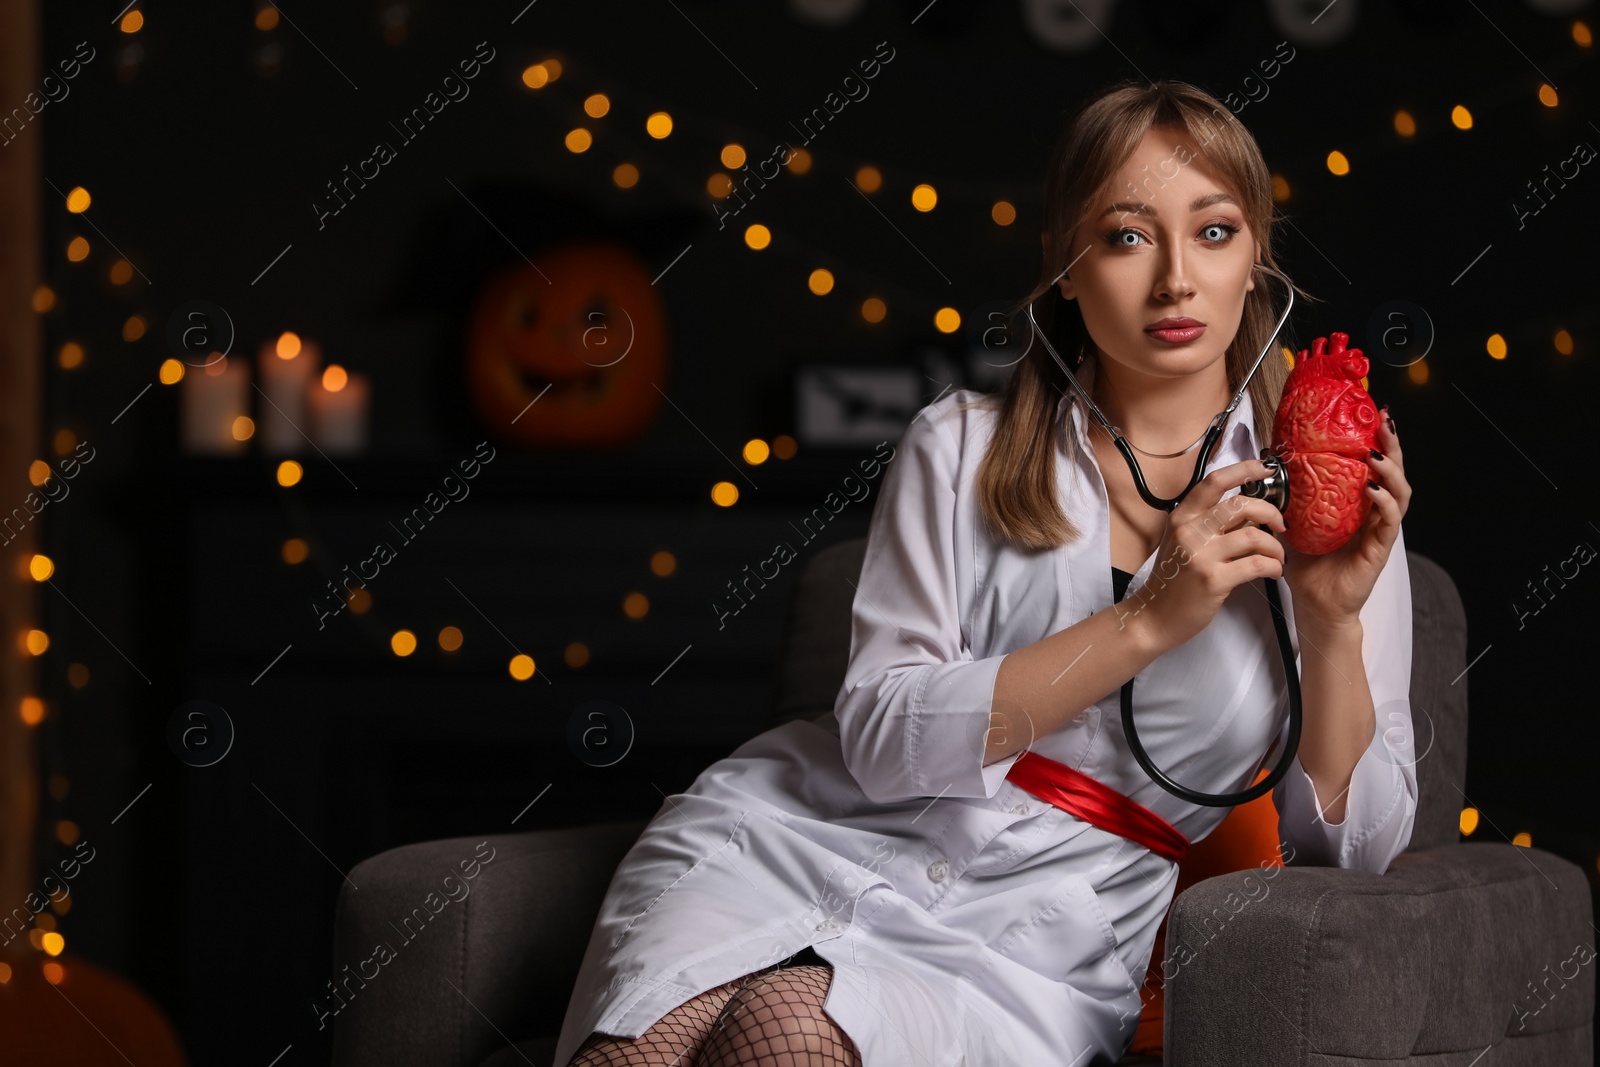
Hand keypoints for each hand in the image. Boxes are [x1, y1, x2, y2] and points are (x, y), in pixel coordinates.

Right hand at [1133, 458, 1286, 650]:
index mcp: (1182, 517)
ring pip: (1255, 536)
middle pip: (1242, 505)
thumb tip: (1252, 511)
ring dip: (1276, 547)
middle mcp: (1189, 531)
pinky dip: (1273, 566)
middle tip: (1280, 525)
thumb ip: (1212, 524)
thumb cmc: (1173, 579)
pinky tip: (1273, 571)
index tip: (1264, 469)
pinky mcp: (1213, 579)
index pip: (1214, 482)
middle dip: (1271, 512)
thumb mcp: (1184, 543)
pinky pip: (1257, 564)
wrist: (1153, 617)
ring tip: (1277, 557)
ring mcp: (1201, 555)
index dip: (1244, 469)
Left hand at [1279, 411, 1409, 634]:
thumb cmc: (1307, 565)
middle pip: (1392, 472)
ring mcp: (1379, 530)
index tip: (1370, 415)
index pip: (1372, 465)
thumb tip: (1267, 463)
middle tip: (1384, 421)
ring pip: (1399, 493)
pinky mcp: (1379, 549)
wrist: (1313, 604)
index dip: (1374, 440)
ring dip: (1391, 470)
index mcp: (1356, 504)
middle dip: (1391, 445)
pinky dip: (1383, 502)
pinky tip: (1374, 489)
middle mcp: (1373, 513)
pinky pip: (1388, 521)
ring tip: (1377, 454)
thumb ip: (1287, 495)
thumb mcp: (1293, 521)